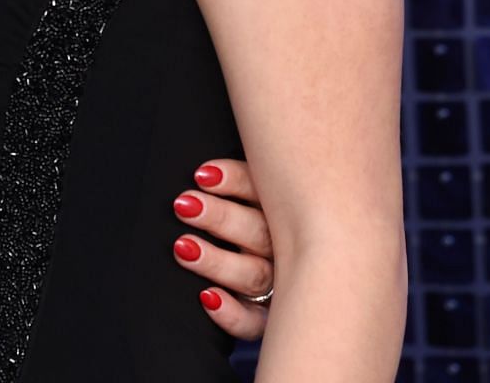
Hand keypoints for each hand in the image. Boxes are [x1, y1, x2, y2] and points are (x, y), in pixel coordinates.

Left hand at [170, 159, 274, 339]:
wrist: (306, 279)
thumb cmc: (259, 217)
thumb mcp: (260, 191)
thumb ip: (248, 177)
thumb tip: (205, 166)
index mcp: (285, 209)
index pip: (264, 190)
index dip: (234, 180)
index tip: (202, 175)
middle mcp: (287, 247)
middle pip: (259, 233)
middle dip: (220, 218)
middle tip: (184, 205)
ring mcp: (282, 285)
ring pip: (255, 275)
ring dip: (217, 261)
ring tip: (183, 247)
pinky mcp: (270, 318)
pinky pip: (255, 322)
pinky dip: (232, 313)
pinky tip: (208, 298)